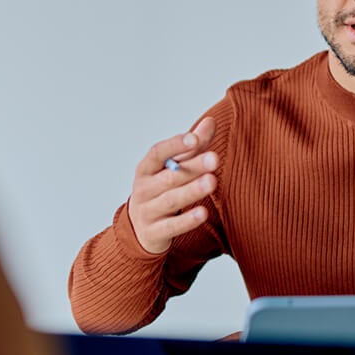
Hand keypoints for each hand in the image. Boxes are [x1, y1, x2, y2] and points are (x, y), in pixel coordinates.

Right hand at [127, 117, 217, 253]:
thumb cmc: (160, 191)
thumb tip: (210, 121)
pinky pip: (172, 226)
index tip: (194, 138)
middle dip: (192, 167)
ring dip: (191, 191)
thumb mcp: (173, 168)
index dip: (175, 145)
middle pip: (169, 176)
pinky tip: (203, 213)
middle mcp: (143, 189)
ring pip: (171, 200)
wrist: (140, 229)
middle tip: (214, 159)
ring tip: (211, 182)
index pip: (157, 153)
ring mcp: (147, 211)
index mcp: (146, 169)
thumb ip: (192, 147)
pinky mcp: (154, 232)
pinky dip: (187, 220)